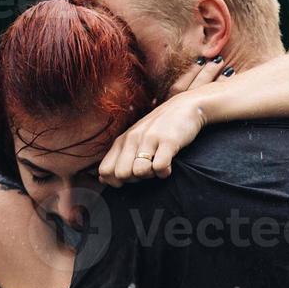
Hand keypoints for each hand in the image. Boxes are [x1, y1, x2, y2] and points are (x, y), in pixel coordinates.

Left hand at [98, 56, 232, 185]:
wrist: (185, 106)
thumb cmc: (159, 128)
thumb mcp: (134, 139)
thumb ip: (118, 158)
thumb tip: (102, 179)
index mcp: (122, 140)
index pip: (105, 171)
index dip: (116, 181)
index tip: (131, 177)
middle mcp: (132, 139)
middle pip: (121, 174)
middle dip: (135, 179)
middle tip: (147, 170)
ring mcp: (149, 139)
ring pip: (139, 172)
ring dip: (150, 175)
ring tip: (158, 166)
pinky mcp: (168, 141)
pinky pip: (160, 167)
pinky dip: (165, 172)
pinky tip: (169, 166)